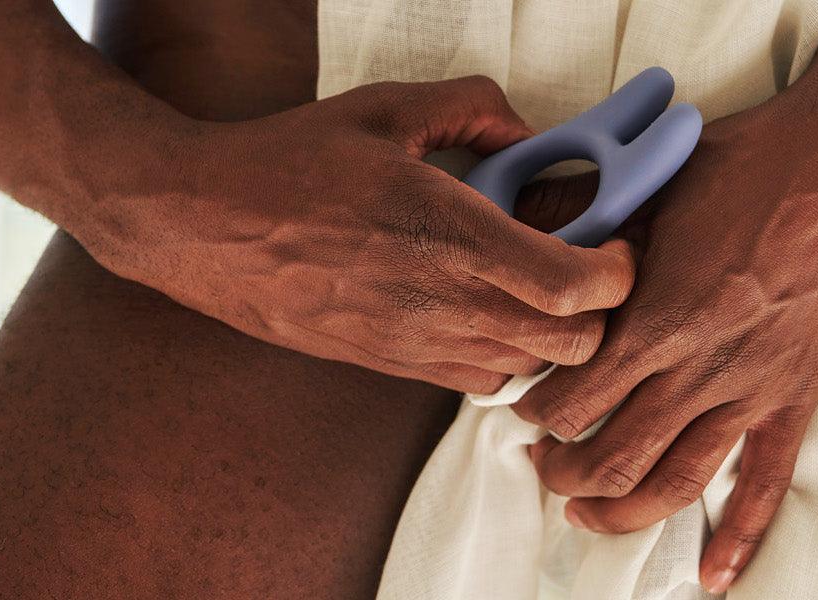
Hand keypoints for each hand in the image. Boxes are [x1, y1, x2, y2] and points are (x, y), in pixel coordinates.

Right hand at [69, 76, 635, 393]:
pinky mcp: (386, 365)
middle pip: (569, 344)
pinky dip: (500, 355)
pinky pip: (475, 382)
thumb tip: (526, 132)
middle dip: (596, 310)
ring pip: (526, 372)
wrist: (199, 224)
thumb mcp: (386, 108)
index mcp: (447, 233)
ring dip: (547, 335)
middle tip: (580, 263)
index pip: (575, 287)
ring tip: (527, 286)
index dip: (619, 272)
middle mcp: (439, 303)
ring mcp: (412, 344)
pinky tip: (477, 307)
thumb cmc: (287, 162)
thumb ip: (473, 107)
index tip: (616, 244)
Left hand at [512, 79, 817, 590]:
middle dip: (563, 472)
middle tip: (541, 465)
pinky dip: (739, 537)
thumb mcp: (649, 188)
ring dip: (620, 510)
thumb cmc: (746, 161)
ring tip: (585, 511)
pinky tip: (712, 575)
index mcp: (658, 317)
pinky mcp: (798, 392)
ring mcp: (754, 386)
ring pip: (675, 481)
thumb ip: (581, 225)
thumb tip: (521, 235)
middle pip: (613, 455)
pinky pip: (766, 480)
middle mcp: (702, 365)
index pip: (573, 400)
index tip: (518, 405)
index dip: (536, 413)